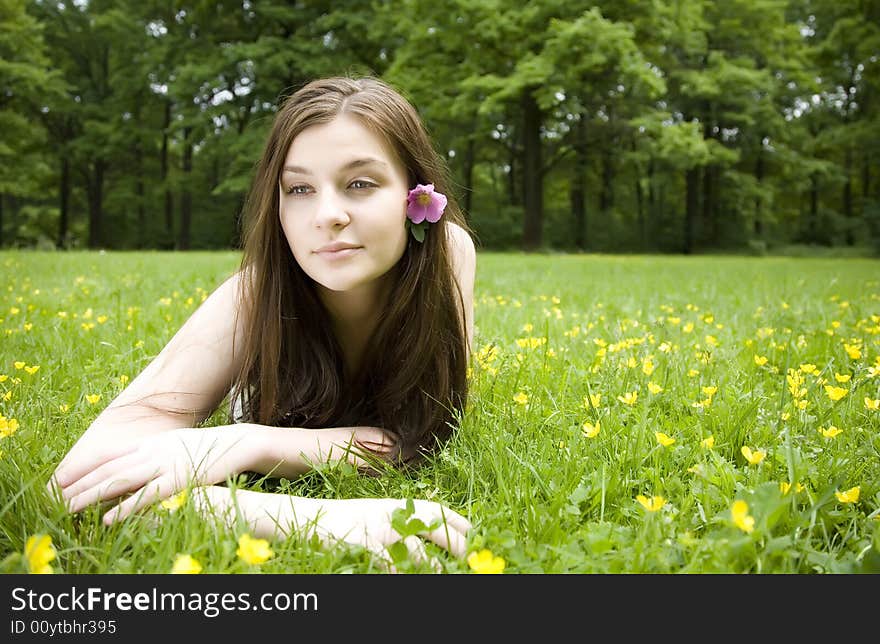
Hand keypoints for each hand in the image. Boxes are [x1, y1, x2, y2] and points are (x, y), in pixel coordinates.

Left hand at [50, 427, 253, 523]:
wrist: (238, 442)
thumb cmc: (211, 448)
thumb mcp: (178, 444)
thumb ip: (157, 452)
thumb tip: (140, 463)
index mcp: (151, 442)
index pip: (108, 456)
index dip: (82, 468)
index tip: (59, 479)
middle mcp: (151, 451)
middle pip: (107, 469)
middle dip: (78, 484)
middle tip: (54, 498)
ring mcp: (163, 465)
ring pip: (118, 481)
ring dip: (90, 496)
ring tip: (68, 509)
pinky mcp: (177, 480)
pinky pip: (144, 497)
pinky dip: (123, 509)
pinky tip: (106, 520)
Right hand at [304, 497, 471, 565]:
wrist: (310, 518)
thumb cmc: (348, 522)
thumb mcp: (378, 514)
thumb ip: (402, 521)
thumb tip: (431, 533)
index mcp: (399, 506)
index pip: (437, 510)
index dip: (459, 522)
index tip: (477, 534)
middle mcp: (392, 514)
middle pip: (434, 527)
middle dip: (456, 543)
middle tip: (471, 559)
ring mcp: (377, 529)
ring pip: (414, 550)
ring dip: (432, 565)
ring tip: (444, 574)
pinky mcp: (361, 544)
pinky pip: (387, 562)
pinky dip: (397, 572)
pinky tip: (404, 578)